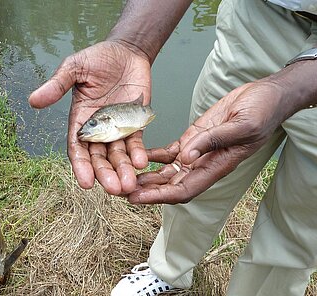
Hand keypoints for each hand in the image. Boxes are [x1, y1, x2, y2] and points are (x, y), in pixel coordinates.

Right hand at [29, 40, 151, 194]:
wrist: (127, 51)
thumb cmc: (98, 58)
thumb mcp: (74, 68)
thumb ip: (57, 85)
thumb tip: (33, 100)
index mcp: (80, 120)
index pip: (78, 148)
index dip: (81, 166)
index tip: (86, 182)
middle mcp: (97, 129)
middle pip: (99, 158)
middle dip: (105, 174)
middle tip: (113, 189)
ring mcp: (117, 129)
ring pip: (118, 156)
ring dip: (123, 171)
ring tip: (128, 185)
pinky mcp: (135, 124)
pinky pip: (137, 143)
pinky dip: (139, 154)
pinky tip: (142, 163)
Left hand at [127, 81, 284, 203]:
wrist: (265, 96)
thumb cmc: (261, 112)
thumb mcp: (241, 125)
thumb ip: (212, 141)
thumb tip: (185, 158)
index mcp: (216, 167)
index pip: (182, 191)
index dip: (157, 197)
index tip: (135, 198)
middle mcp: (202, 165)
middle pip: (168, 185)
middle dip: (143, 190)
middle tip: (116, 188)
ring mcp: (195, 152)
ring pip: (165, 172)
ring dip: (144, 176)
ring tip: (120, 175)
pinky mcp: (192, 139)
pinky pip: (167, 153)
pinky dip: (151, 156)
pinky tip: (134, 155)